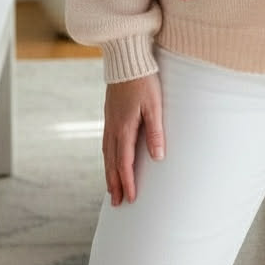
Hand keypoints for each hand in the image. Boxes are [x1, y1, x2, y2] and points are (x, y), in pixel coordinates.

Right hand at [102, 73, 164, 204]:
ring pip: (107, 154)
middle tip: (116, 203)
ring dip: (109, 173)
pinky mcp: (110, 114)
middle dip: (115, 184)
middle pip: (112, 163)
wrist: (126, 60)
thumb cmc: (143, 81)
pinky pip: (106, 143)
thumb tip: (158, 158)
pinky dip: (108, 158)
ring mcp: (109, 121)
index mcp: (124, 129)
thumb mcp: (154, 106)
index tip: (131, 199)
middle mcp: (113, 128)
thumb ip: (155, 132)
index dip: (128, 182)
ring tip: (111, 188)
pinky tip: (111, 159)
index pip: (125, 163)